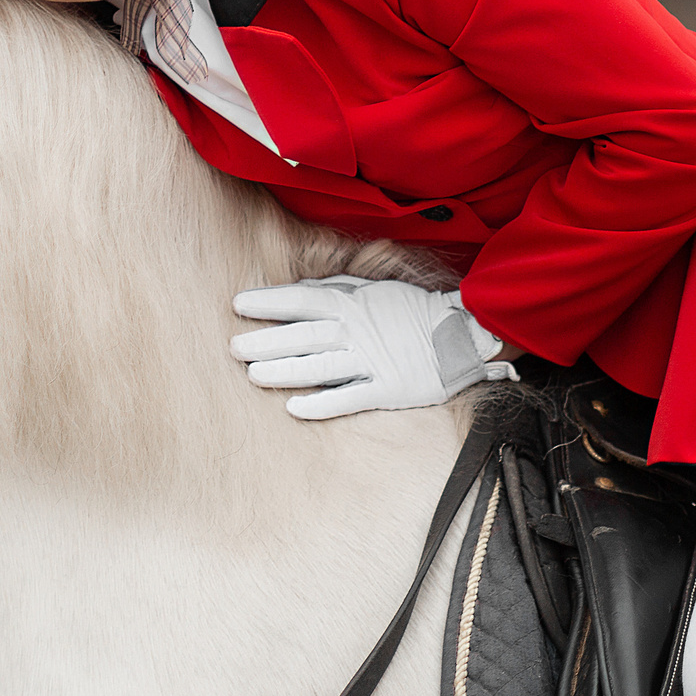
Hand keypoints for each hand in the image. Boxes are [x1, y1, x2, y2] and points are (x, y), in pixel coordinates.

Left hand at [230, 276, 517, 419]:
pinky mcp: (386, 390)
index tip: (238, 304)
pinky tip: (293, 408)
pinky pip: (348, 398)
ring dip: (284, 371)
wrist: (462, 337)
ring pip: (319, 367)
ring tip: (253, 374)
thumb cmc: (413, 310)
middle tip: (233, 346)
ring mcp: (372, 362)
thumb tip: (302, 287)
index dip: (269, 302)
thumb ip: (339, 287)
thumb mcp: (376, 288)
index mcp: (354, 304)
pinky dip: (321, 404)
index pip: (303, 300)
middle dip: (266, 341)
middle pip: (304, 336)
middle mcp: (358, 332)